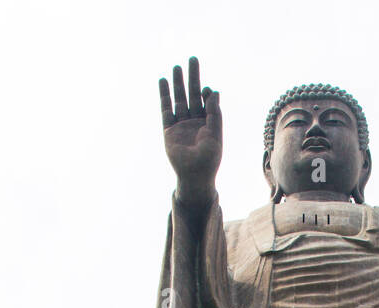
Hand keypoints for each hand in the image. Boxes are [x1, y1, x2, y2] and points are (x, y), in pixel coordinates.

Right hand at [158, 56, 220, 208]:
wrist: (194, 176)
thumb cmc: (209, 159)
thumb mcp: (215, 135)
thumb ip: (215, 113)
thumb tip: (214, 91)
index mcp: (208, 123)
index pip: (206, 102)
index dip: (206, 93)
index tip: (206, 88)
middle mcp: (194, 122)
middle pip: (192, 94)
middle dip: (192, 78)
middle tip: (192, 59)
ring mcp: (181, 125)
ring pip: (179, 99)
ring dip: (178, 84)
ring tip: (176, 67)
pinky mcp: (169, 129)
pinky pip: (166, 109)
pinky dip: (164, 96)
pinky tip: (163, 82)